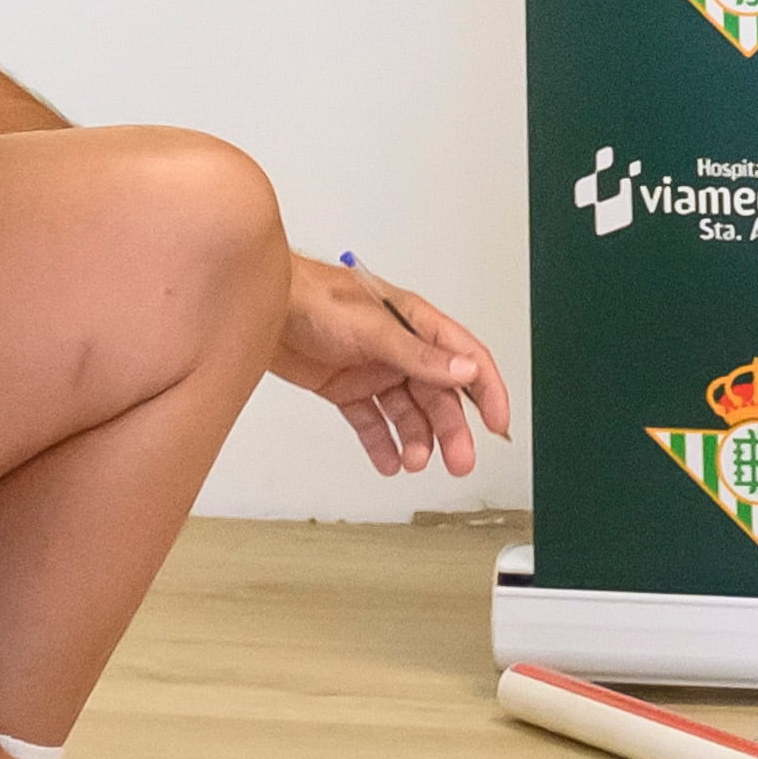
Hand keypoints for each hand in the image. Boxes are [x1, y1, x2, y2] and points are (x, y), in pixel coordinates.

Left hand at [276, 255, 510, 476]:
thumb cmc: (313, 297)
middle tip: (459, 461)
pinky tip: (389, 461)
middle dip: (451, 429)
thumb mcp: (373, 328)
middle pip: (439, 394)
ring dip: (416, 439)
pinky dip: (382, 443)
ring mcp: (373, 369)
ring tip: (414, 461)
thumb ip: (419, 355)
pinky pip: (372, 421)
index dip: (488, 390)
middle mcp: (400, 347)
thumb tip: (463, 371)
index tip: (498, 423)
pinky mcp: (345, 388)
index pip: (466, 359)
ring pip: (407, 412)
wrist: (259, 307)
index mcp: (416, 323)